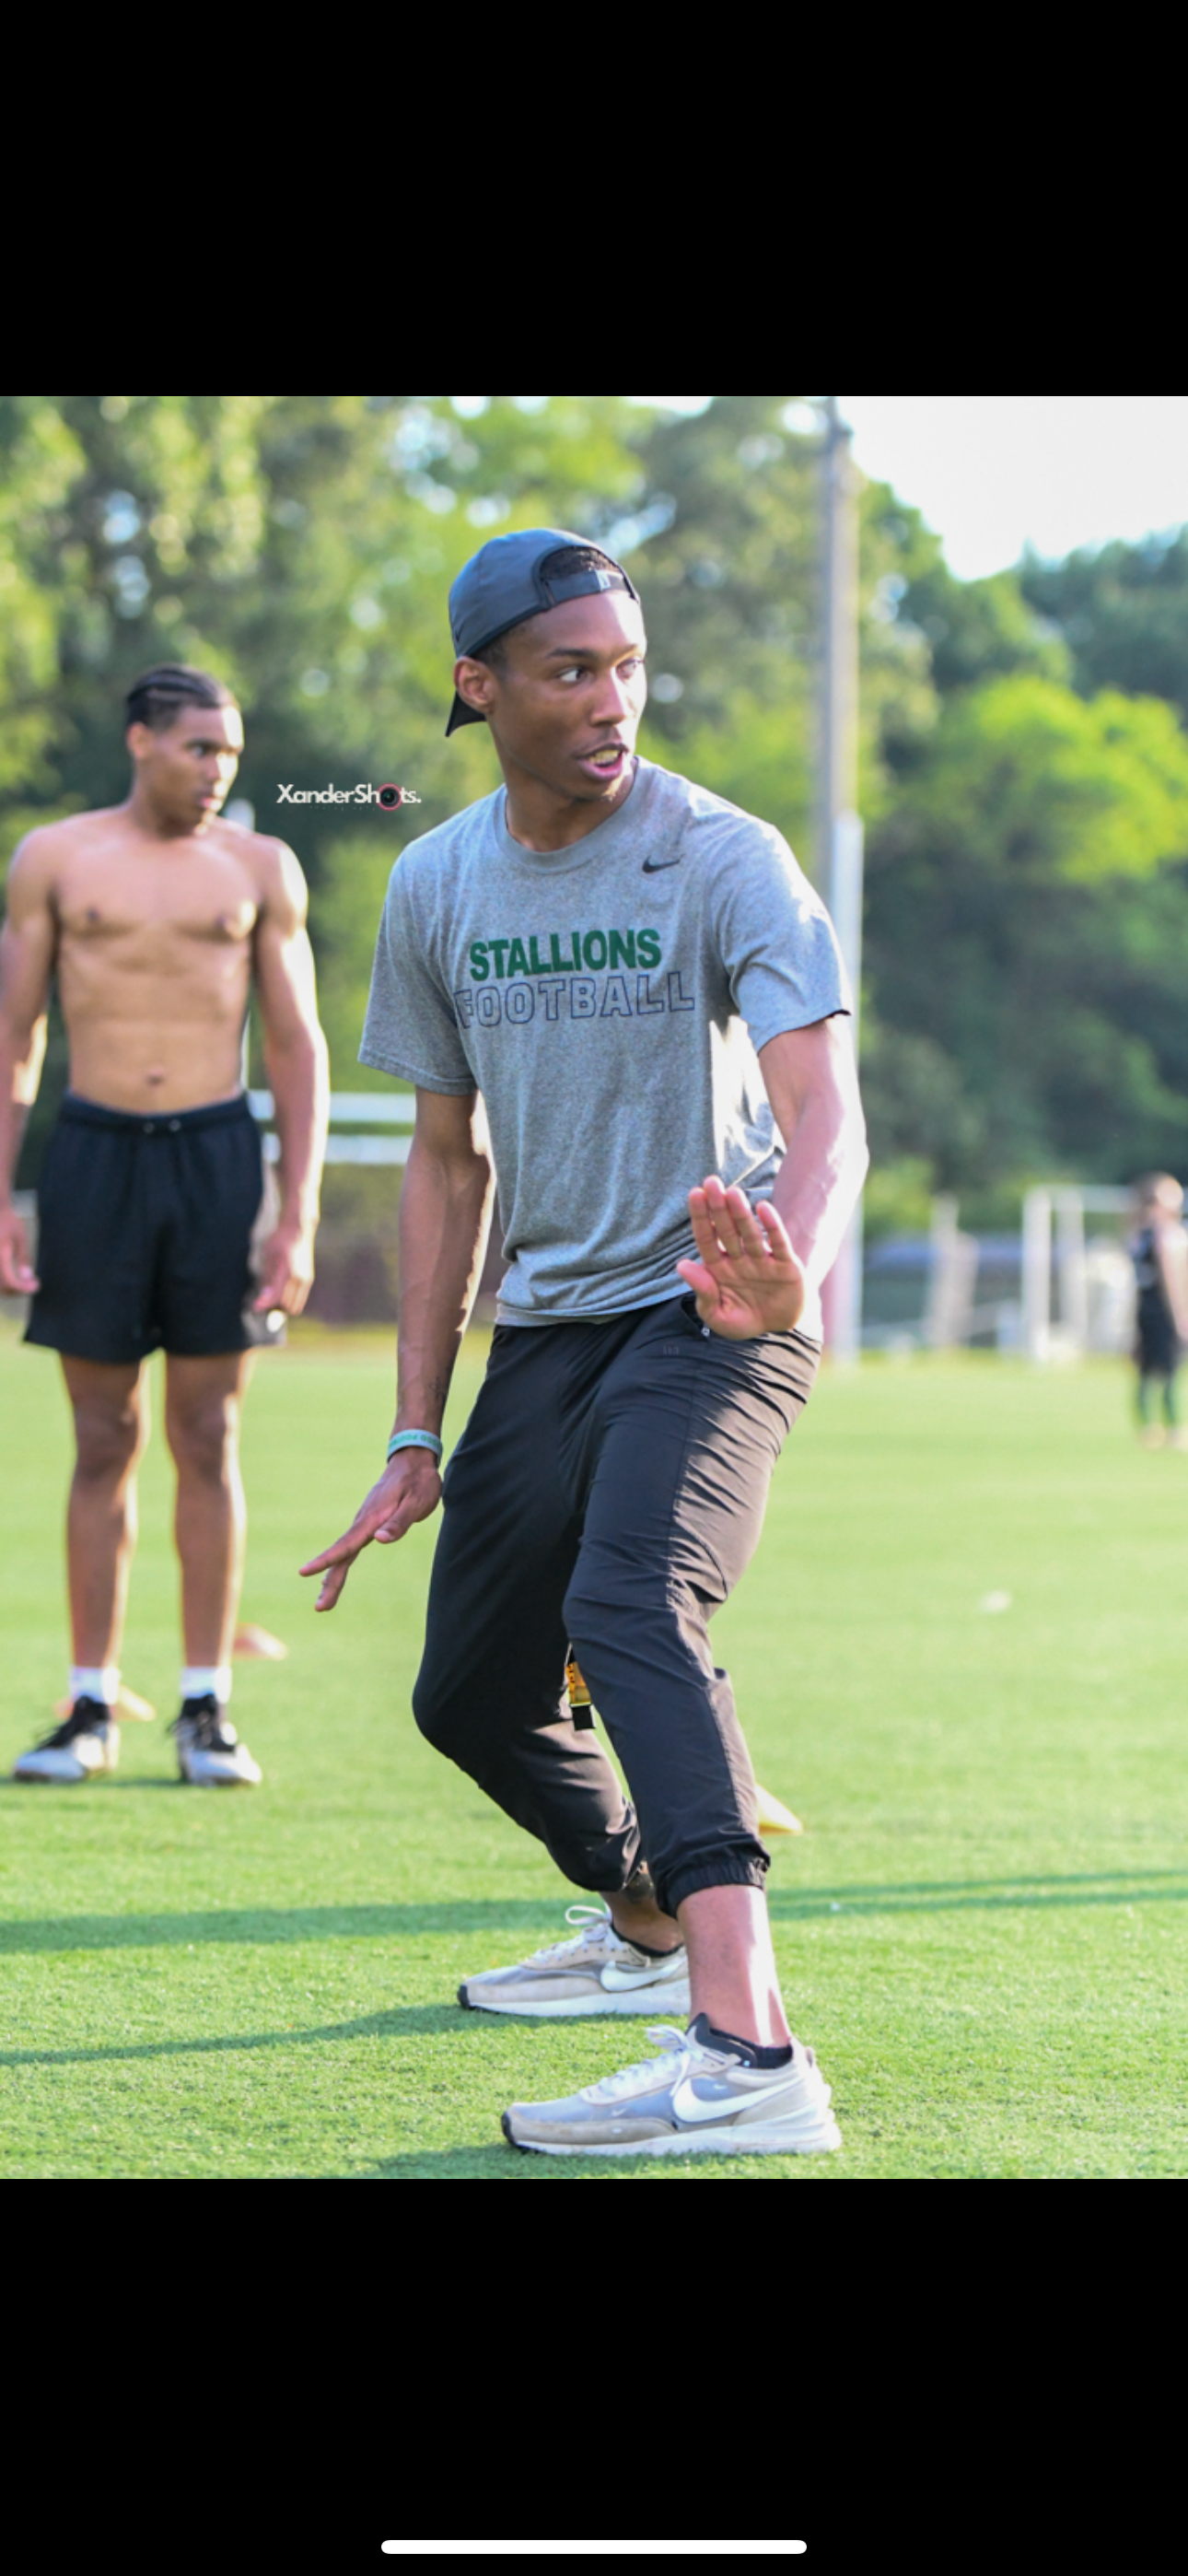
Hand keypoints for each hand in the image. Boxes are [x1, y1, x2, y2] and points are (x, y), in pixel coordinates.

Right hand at [0, 1205, 38, 1295]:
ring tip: (22, 1283)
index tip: (35, 1286)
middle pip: (1, 1287)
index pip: (10, 1281)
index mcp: (1, 1255)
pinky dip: (2, 1283)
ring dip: (9, 1289)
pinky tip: (12, 1277)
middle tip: (31, 1285)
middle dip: (17, 1290)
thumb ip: (23, 1258)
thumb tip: (27, 1276)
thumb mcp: (20, 1237)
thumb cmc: (7, 1222)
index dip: (23, 1288)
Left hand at [253, 1221, 314, 1316]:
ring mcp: (306, 1279)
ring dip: (282, 1307)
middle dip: (273, 1308)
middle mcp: (300, 1278)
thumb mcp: (268, 1256)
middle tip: (261, 1302)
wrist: (298, 1230)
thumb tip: (262, 1299)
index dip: (264, 1305)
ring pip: (294, 1306)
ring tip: (270, 1298)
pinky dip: (288, 1301)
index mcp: (288, 1271)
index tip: (254, 1308)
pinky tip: (279, 1293)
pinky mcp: (308, 1280)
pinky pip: (299, 1300)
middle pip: (286, 1306)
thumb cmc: (279, 1241)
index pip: (277, 1297)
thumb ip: (267, 1279)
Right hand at [299, 1451, 441, 1610]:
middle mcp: (362, 1522)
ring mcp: (363, 1522)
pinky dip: (339, 1563)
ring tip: (324, 1600)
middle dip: (330, 1581)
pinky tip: (334, 1573)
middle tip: (320, 1608)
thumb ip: (399, 1522)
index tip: (304, 1572)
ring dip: (333, 1576)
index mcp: (371, 1519)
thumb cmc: (418, 1482)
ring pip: (344, 1553)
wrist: (412, 1461)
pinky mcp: (368, 1523)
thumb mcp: (416, 1502)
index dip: (327, 1560)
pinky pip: (349, 1546)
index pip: (346, 1544)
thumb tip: (379, 1540)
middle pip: (342, 1555)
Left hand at [677, 1176, 805, 1339]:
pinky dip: (772, 1227)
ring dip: (741, 1214)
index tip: (695, 1194)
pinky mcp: (786, 1266)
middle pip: (727, 1230)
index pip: (707, 1239)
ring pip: (750, 1234)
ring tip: (733, 1193)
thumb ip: (702, 1292)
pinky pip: (779, 1243)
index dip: (701, 1217)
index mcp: (719, 1268)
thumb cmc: (743, 1319)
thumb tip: (682, 1265)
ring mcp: (763, 1260)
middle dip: (718, 1207)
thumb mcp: (718, 1315)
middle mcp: (740, 1259)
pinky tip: (764, 1208)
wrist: (778, 1328)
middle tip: (711, 1182)